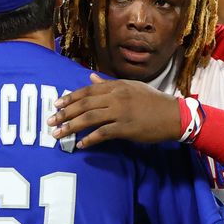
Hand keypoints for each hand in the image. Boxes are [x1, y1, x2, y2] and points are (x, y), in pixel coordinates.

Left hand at [49, 75, 182, 148]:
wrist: (172, 115)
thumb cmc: (152, 101)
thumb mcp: (130, 87)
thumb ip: (108, 84)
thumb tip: (91, 78)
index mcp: (116, 86)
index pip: (87, 91)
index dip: (70, 98)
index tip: (56, 105)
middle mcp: (116, 97)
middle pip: (84, 105)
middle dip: (64, 113)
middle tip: (50, 121)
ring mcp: (120, 112)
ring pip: (89, 119)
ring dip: (71, 127)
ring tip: (58, 135)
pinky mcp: (125, 128)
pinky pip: (103, 133)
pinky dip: (90, 139)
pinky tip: (80, 144)